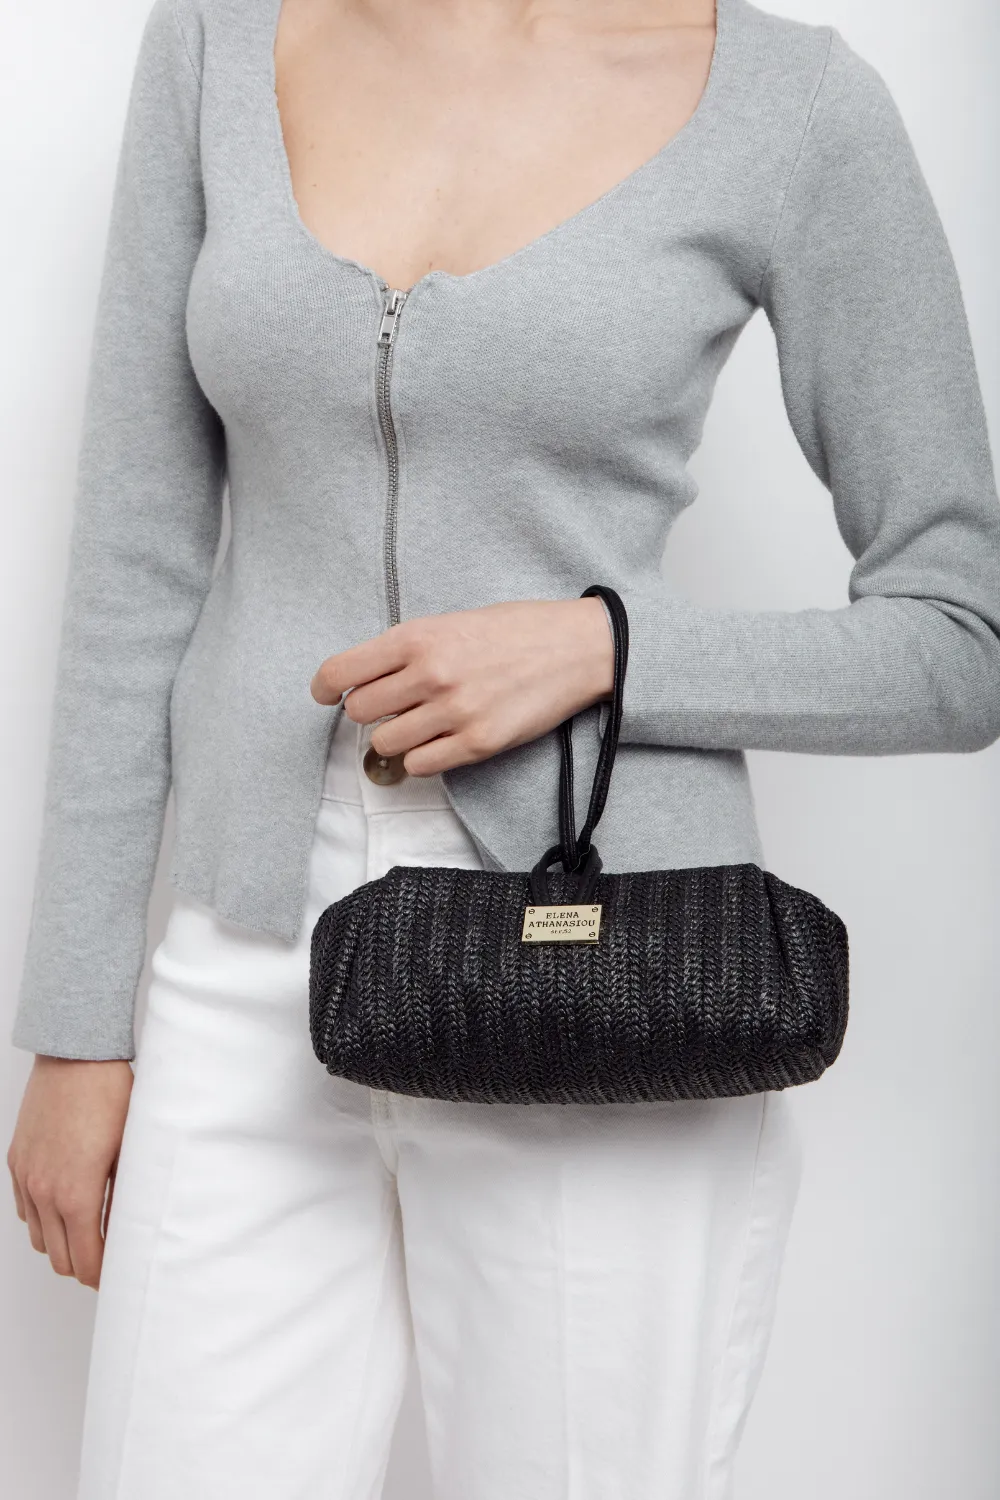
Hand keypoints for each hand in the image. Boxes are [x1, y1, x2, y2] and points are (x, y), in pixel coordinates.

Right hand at [7, 1055, 133, 1288]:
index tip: (118, 1277)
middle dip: (83, 1266)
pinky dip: (42, 1219)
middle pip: (60, 1258)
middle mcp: (44, 1192)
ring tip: (88, 1235)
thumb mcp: (129, 1152)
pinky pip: (25, 1209)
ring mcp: (26, 1177)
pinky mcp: (17, 1161)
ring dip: (62, 1243)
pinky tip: (64, 1208)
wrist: (77, 1056)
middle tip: (107, 1261)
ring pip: (39, 1237)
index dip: (102, 1277)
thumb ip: (123, 1200)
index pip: (85, 1261)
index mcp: (76, 1195)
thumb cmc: (111, 1096)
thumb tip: (125, 1234)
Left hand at [311, 597, 614, 774]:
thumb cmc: (518, 630)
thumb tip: (367, 679)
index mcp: (418, 637)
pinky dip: (422, 757)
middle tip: (391, 707)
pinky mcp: (477, 743)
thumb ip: (409, 648)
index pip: (341, 672)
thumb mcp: (453, 621)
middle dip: (369, 712)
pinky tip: (439, 741)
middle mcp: (430, 674)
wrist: (577, 647)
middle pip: (360, 712)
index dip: (325, 688)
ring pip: (386, 743)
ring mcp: (453, 712)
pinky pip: (420, 765)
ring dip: (396, 737)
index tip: (327, 695)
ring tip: (421, 724)